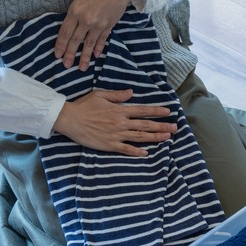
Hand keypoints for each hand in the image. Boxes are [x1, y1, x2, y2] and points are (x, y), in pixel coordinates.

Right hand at [53, 89, 175, 156]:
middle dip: (162, 126)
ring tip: (167, 138)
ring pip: (140, 137)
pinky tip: (146, 153)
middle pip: (145, 125)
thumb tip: (131, 92)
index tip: (169, 112)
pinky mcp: (110, 145)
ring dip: (155, 138)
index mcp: (120, 110)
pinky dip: (137, 152)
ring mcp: (116, 135)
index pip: (143, 110)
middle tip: (175, 128)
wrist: (69, 119)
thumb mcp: (100, 95)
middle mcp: (121, 123)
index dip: (157, 111)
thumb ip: (117, 95)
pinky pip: (126, 149)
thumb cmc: (84, 106)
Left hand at [54, 0, 143, 70]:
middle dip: (70, 54)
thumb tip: (72, 27)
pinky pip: (102, 40)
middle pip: (75, 41)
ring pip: (89, 44)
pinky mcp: (109, 26)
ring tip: (81, 68)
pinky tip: (95, 56)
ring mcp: (98, 25)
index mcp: (75, 11)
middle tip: (66, 65)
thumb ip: (75, 13)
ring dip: (84, 57)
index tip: (57, 55)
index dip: (60, 45)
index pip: (65, 32)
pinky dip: (98, 48)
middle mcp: (86, 20)